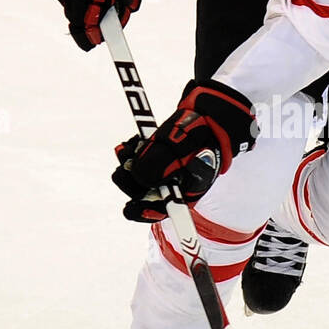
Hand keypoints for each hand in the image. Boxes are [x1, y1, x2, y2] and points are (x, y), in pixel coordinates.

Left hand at [112, 80, 256, 221]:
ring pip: (139, 175)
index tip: (128, 208)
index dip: (144, 212)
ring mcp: (165, 171)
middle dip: (131, 182)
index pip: (162, 210)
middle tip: (120, 171)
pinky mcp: (158, 157)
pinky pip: (140, 160)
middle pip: (145, 193)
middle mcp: (173, 185)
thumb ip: (159, 164)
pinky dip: (133, 153)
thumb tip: (136, 174)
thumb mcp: (180, 149)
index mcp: (184, 192)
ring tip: (125, 150)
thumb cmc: (200, 136)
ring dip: (129, 164)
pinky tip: (131, 143)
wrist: (208, 117)